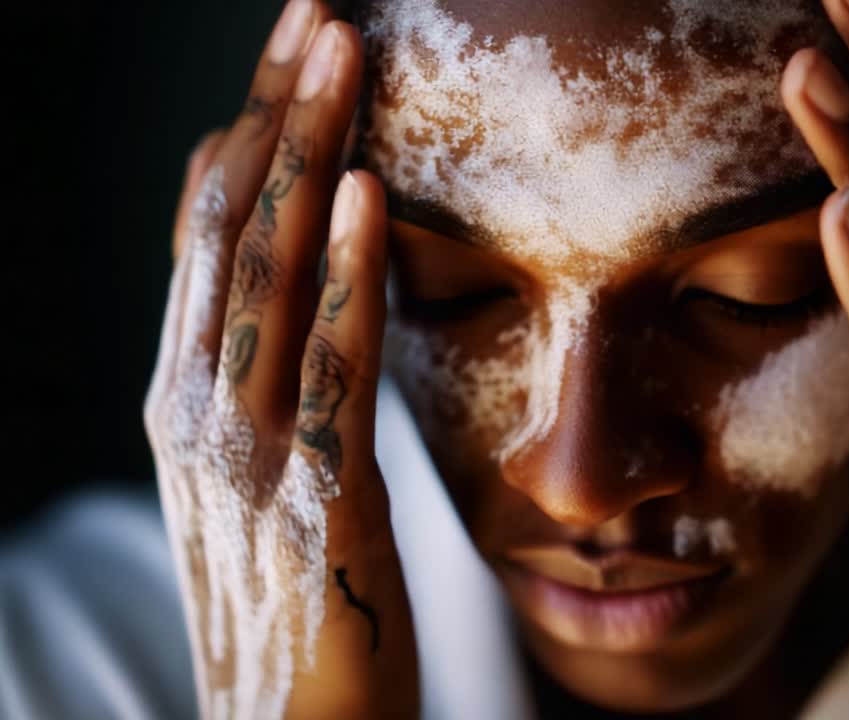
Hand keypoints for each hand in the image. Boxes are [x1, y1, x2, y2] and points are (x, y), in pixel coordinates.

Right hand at [143, 2, 416, 716]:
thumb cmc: (290, 599)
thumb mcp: (265, 469)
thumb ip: (271, 373)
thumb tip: (301, 270)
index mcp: (186, 395)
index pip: (206, 234)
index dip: (247, 132)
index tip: (293, 49)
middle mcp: (196, 408)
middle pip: (226, 229)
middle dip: (274, 111)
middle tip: (318, 12)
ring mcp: (246, 454)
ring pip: (265, 277)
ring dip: (305, 156)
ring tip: (342, 56)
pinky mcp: (318, 502)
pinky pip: (326, 370)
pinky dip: (342, 278)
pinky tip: (364, 198)